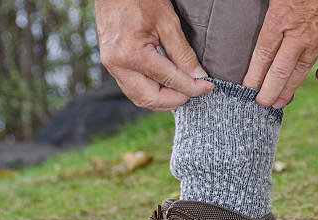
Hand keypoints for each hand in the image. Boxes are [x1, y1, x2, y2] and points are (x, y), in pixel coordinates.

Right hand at [95, 0, 213, 110]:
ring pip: (138, 97)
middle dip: (175, 99)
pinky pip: (131, 88)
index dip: (191, 87)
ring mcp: (111, 67)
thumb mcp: (167, 22)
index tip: (207, 87)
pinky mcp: (111, 65)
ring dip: (161, 99)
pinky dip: (149, 91)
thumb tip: (197, 76)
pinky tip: (164, 85)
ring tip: (181, 90)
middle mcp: (118, 66)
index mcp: (132, 55)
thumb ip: (183, 53)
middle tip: (194, 92)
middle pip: (150, 98)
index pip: (169, 80)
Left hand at [243, 0, 317, 108]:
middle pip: (280, 70)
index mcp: (279, 20)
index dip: (254, 76)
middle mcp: (299, 34)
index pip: (262, 56)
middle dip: (270, 91)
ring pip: (303, 68)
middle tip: (262, 104)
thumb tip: (250, 8)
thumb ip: (267, 5)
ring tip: (281, 102)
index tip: (247, 90)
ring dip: (291, 87)